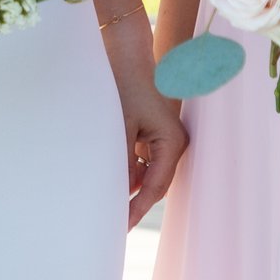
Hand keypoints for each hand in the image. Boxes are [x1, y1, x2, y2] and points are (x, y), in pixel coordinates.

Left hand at [97, 0, 185, 226]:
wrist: (126, 54)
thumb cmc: (125, 85)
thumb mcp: (121, 125)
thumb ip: (121, 159)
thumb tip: (118, 191)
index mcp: (171, 142)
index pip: (156, 185)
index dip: (138, 207)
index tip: (122, 225)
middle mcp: (173, 143)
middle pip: (154, 183)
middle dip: (134, 202)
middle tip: (112, 224)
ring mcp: (164, 139)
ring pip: (147, 173)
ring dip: (129, 186)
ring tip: (107, 206)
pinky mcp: (152, 133)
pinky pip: (142, 161)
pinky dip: (127, 170)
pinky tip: (110, 180)